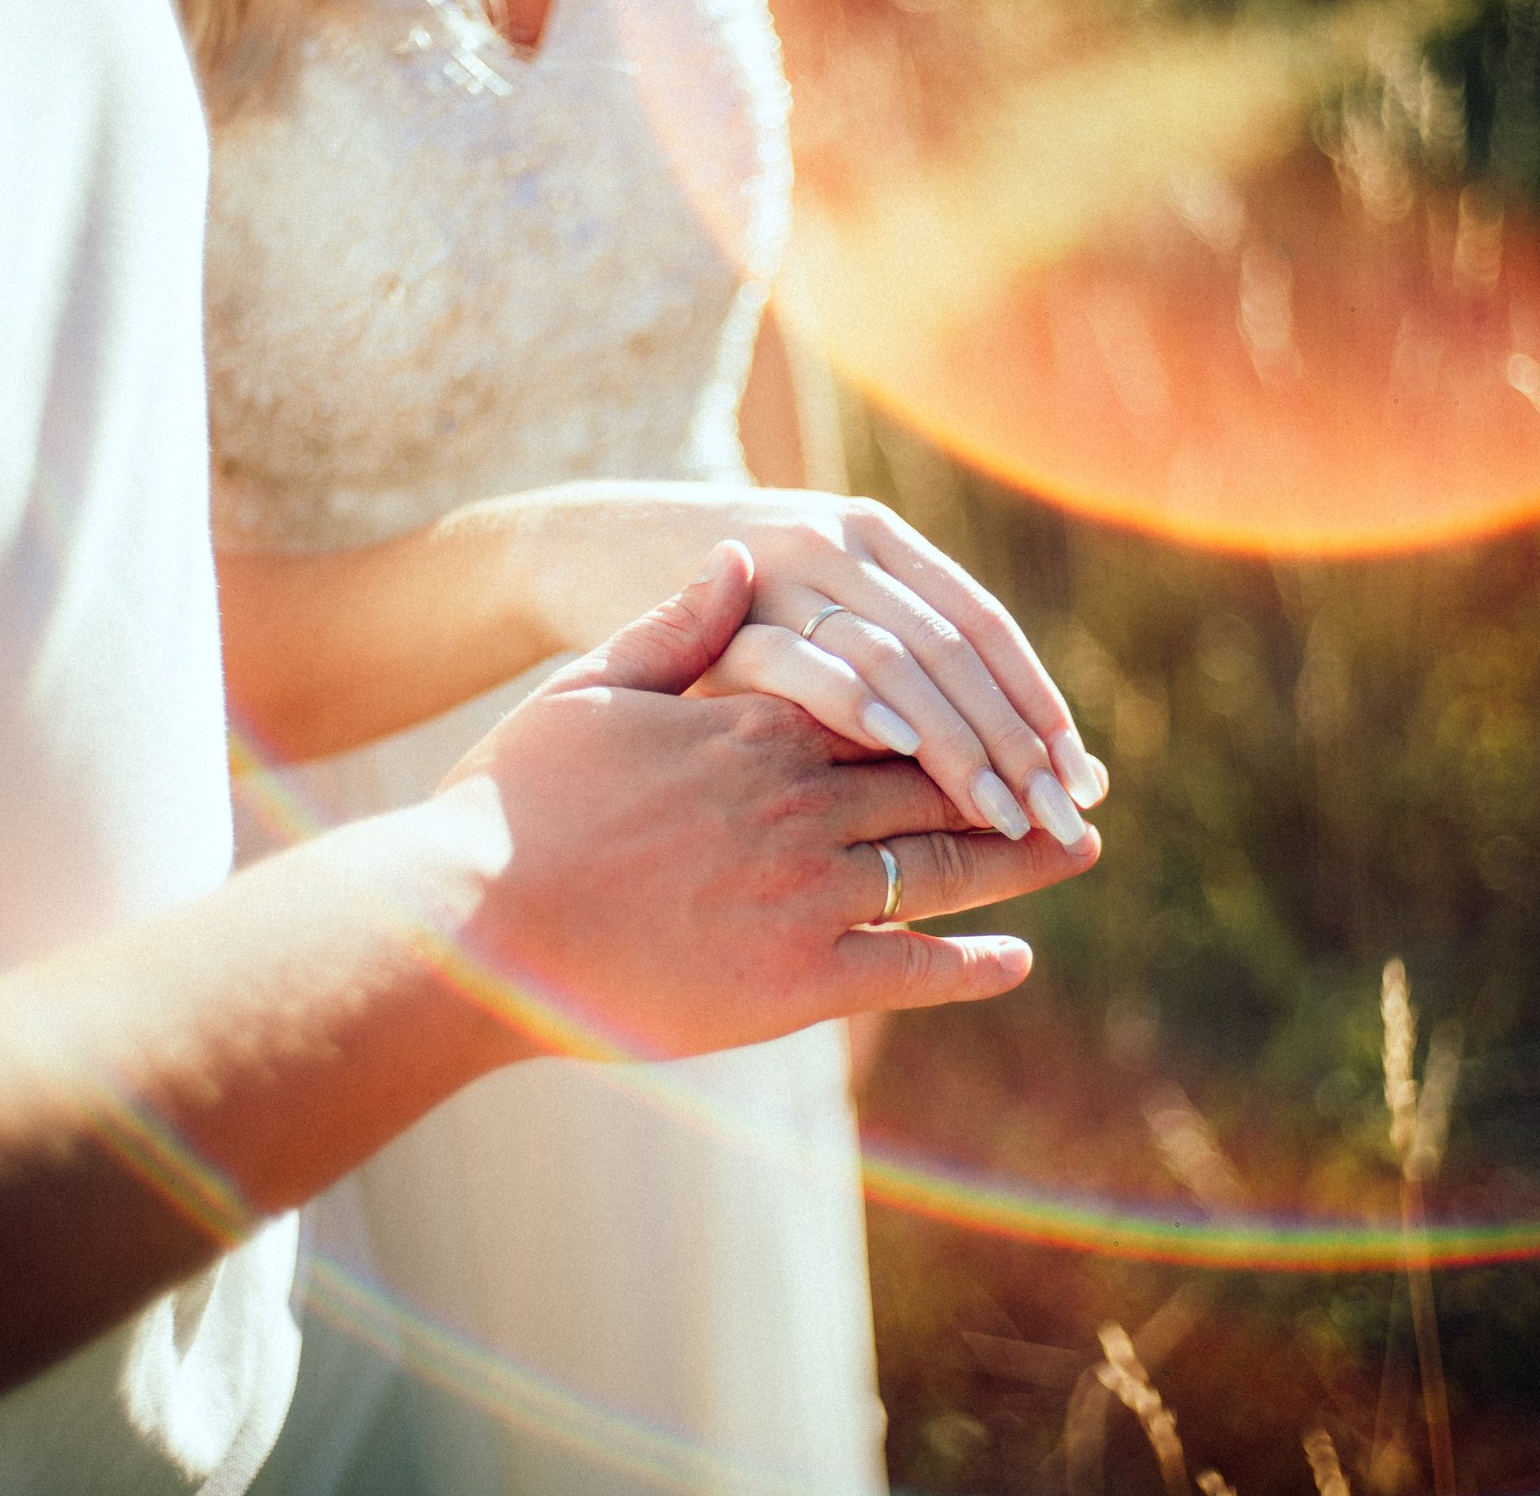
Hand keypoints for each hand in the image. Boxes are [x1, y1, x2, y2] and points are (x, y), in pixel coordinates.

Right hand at [430, 542, 1100, 1058]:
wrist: (467, 925)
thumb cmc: (510, 808)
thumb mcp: (589, 689)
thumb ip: (676, 628)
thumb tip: (736, 558)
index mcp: (756, 728)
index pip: (891, 705)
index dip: (958, 709)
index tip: (1004, 712)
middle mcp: (799, 801)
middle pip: (939, 779)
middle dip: (1012, 777)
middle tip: (1071, 784)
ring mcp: (806, 892)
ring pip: (943, 866)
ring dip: (1018, 860)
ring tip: (1072, 848)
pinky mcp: (798, 980)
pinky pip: (910, 968)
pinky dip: (970, 966)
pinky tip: (1016, 960)